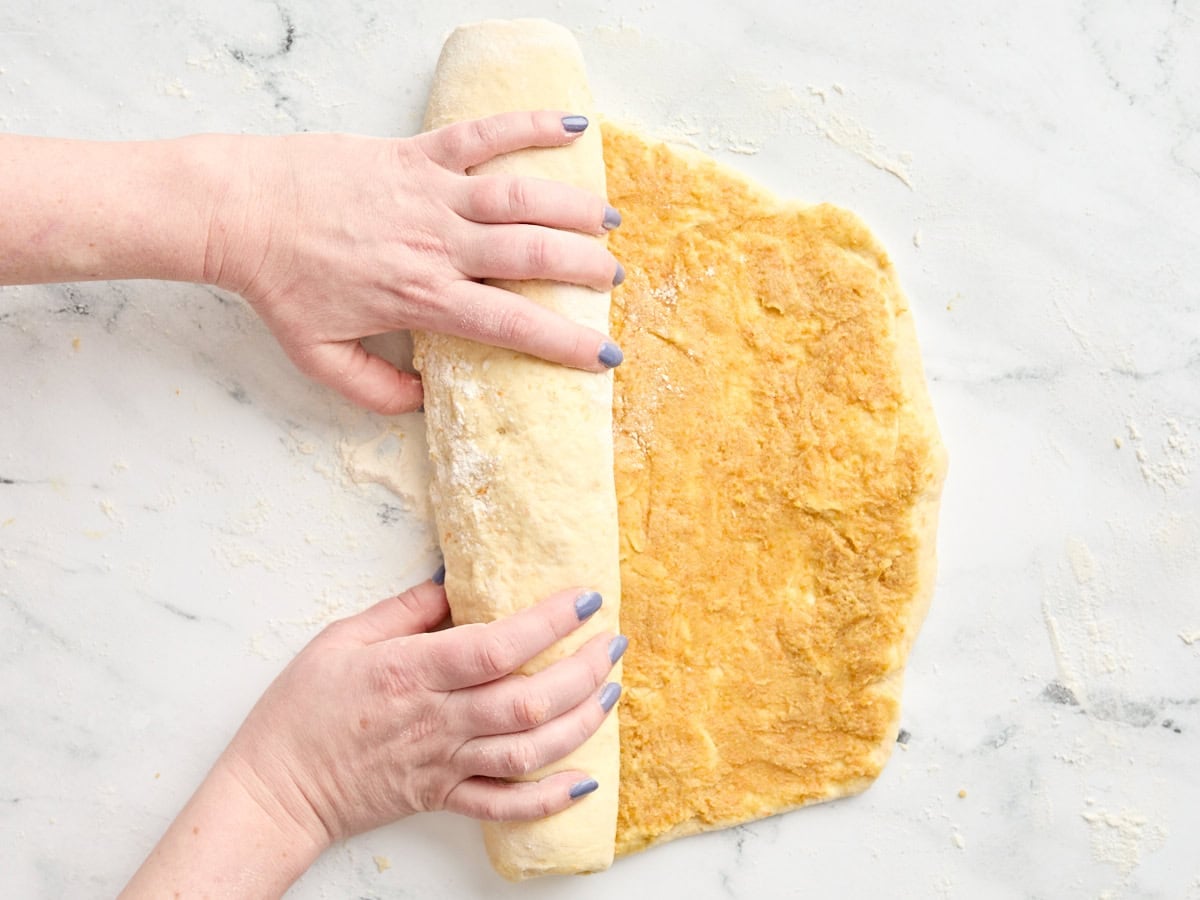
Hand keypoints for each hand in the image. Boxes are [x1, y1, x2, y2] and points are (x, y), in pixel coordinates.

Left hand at [205, 111, 624, 413]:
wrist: (239, 210)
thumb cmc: (280, 282)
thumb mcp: (320, 357)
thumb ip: (376, 390)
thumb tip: (424, 401)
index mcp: (420, 297)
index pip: (509, 325)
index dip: (564, 342)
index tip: (604, 356)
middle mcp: (436, 244)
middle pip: (530, 256)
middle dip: (582, 269)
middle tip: (612, 280)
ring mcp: (428, 193)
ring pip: (518, 197)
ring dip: (571, 208)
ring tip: (608, 220)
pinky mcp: (415, 154)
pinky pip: (481, 136)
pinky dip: (528, 127)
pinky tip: (572, 126)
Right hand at [221, 579, 623, 846]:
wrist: (276, 788)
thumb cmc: (303, 707)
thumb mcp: (343, 637)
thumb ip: (404, 610)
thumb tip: (455, 583)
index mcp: (411, 672)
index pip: (496, 646)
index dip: (549, 622)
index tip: (585, 599)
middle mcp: (436, 720)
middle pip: (527, 699)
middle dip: (583, 670)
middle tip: (612, 643)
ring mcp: (443, 763)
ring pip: (529, 750)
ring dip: (580, 723)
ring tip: (610, 692)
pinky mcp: (443, 797)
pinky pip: (504, 805)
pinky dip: (549, 798)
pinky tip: (584, 779)